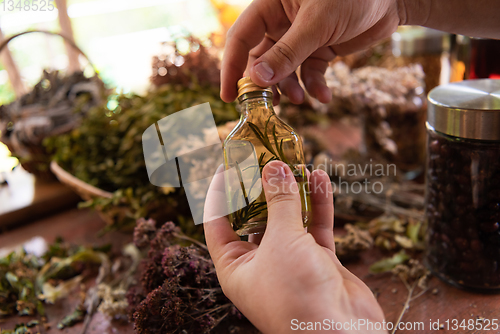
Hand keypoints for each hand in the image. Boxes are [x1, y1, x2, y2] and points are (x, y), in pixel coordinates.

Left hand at [203, 161, 385, 333]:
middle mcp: (261, 263)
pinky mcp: (319, 261)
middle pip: (256, 217)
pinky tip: (319, 178)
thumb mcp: (281, 241)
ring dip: (293, 191)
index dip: (220, 193)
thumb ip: (279, 202)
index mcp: (236, 267)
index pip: (218, 224)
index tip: (227, 164)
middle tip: (264, 156)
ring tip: (294, 160)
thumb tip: (273, 167)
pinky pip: (316, 227)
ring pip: (289, 219)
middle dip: (261, 187)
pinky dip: (318, 203)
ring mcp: (291, 262)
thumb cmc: (297, 294)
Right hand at [221, 0, 401, 103]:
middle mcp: (282, 22)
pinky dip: (314, 86)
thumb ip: (287, 53)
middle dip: (266, 84)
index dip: (232, 66)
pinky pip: (309, 72)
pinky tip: (324, 96)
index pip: (241, 37)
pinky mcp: (320, 49)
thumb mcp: (318, 23)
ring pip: (285, 71)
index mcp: (271, 5)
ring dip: (291, 88)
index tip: (229, 95)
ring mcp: (301, 37)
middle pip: (261, 59)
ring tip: (301, 100)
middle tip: (268, 107)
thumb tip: (257, 80)